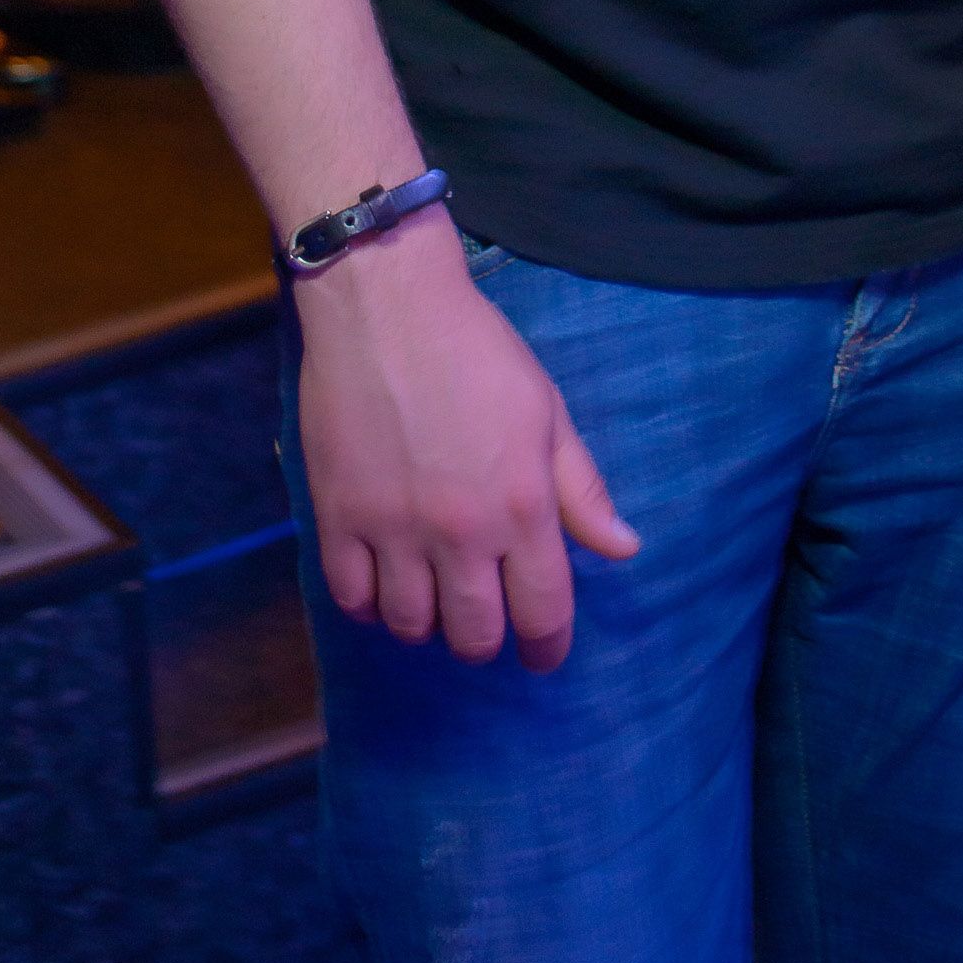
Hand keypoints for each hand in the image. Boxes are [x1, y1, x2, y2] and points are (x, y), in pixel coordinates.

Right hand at [295, 208, 635, 672]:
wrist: (387, 307)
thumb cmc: (478, 352)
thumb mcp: (548, 413)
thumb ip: (583, 490)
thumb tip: (624, 549)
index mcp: (523, 505)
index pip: (543, 611)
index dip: (546, 647)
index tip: (543, 656)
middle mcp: (461, 531)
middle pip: (474, 634)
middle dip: (486, 640)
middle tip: (485, 623)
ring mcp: (393, 529)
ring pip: (410, 625)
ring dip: (427, 623)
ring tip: (434, 599)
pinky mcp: (338, 517)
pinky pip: (351, 599)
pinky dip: (370, 606)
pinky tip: (384, 585)